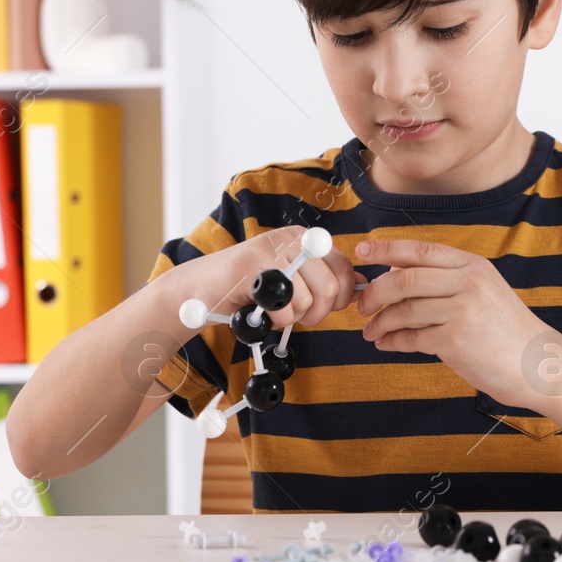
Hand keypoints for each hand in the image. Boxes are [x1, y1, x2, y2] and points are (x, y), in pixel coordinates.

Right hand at [185, 226, 363, 330]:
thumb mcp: (292, 281)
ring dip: (292, 320)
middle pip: (331, 288)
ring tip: (273, 313)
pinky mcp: (250, 266)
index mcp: (305, 239)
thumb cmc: (248, 290)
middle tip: (296, 318)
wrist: (199, 290)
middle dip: (317, 315)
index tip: (320, 309)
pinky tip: (259, 314)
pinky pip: (283, 307)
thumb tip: (362, 284)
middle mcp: (291, 238)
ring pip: (307, 301)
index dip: (340, 299)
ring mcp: (270, 249)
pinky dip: (274, 322)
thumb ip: (323, 280)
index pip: (345, 269)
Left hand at [354, 238, 561, 410]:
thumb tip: (393, 273)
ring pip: (404, 310)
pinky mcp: (456, 341)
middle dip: (375, 292)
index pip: (421, 249)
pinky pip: (412, 338)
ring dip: (380, 322)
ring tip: (371, 331)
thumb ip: (445, 279)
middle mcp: (468, 282)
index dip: (386, 248)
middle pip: (404, 278)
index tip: (362, 250)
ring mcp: (463, 310)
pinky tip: (387, 344)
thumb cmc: (504, 330)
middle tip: (362, 306)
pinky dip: (393, 341)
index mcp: (471, 265)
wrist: (538, 363)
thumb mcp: (482, 291)